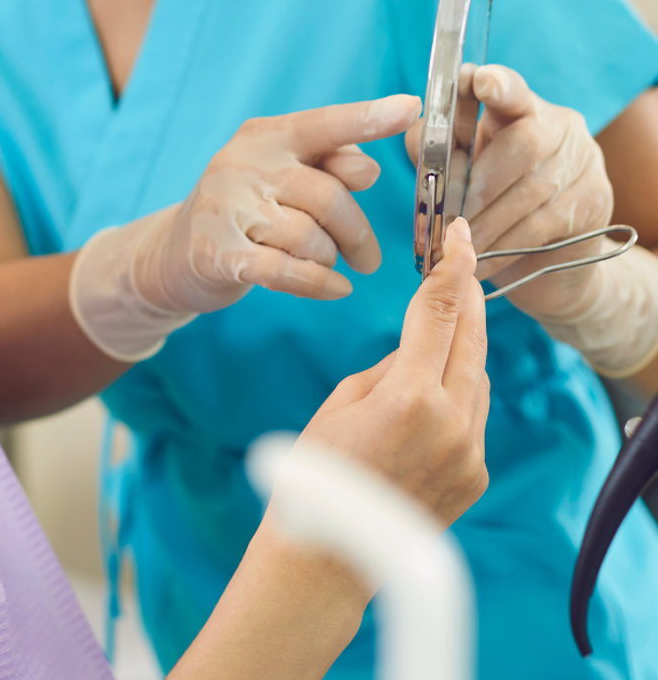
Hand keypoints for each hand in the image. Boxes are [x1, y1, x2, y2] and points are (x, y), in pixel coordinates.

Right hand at [135, 94, 421, 312]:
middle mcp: (242, 162)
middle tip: (368, 259)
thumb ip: (328, 166)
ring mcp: (225, 206)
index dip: (367, 118)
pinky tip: (333, 289)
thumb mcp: (284, 177)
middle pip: (328, 195)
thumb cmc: (247, 211)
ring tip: (325, 264)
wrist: (174, 253)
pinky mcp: (216, 251)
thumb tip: (368, 167)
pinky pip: (287, 271)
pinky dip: (319, 284)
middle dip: (357, 233)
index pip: (323, 124)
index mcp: (266, 136)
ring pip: (310, 237)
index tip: (410, 108)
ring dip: (329, 259)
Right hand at [298, 218, 488, 526]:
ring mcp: (469, 452)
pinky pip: (472, 415)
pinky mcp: (474, 474)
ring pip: (476, 378)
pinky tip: (430, 389)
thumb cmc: (315, 473)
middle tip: (461, 259)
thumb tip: (419, 351)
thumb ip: (390, 369)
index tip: (460, 236)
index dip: (453, 268)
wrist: (328, 555)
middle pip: (470, 339)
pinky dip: (456, 392)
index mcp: (409, 396)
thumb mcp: (343, 401)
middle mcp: (451, 422)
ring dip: (460, 347)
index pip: (441, 313)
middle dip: (466, 297)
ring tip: (439, 325)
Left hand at [406, 64, 612, 320]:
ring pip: (533, 189)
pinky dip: (504, 245)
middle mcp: (558, 126)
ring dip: (488, 222)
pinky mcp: (595, 200)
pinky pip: (544, 224)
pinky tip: (481, 261)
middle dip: (481, 182)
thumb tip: (420, 140)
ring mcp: (583, 161)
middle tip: (451, 215)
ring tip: (458, 244)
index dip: (497, 84)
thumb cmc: (490, 200)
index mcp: (519, 107)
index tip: (480, 82)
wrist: (547, 255)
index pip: (510, 88)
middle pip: (524, 143)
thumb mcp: (458, 167)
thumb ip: (435, 149)